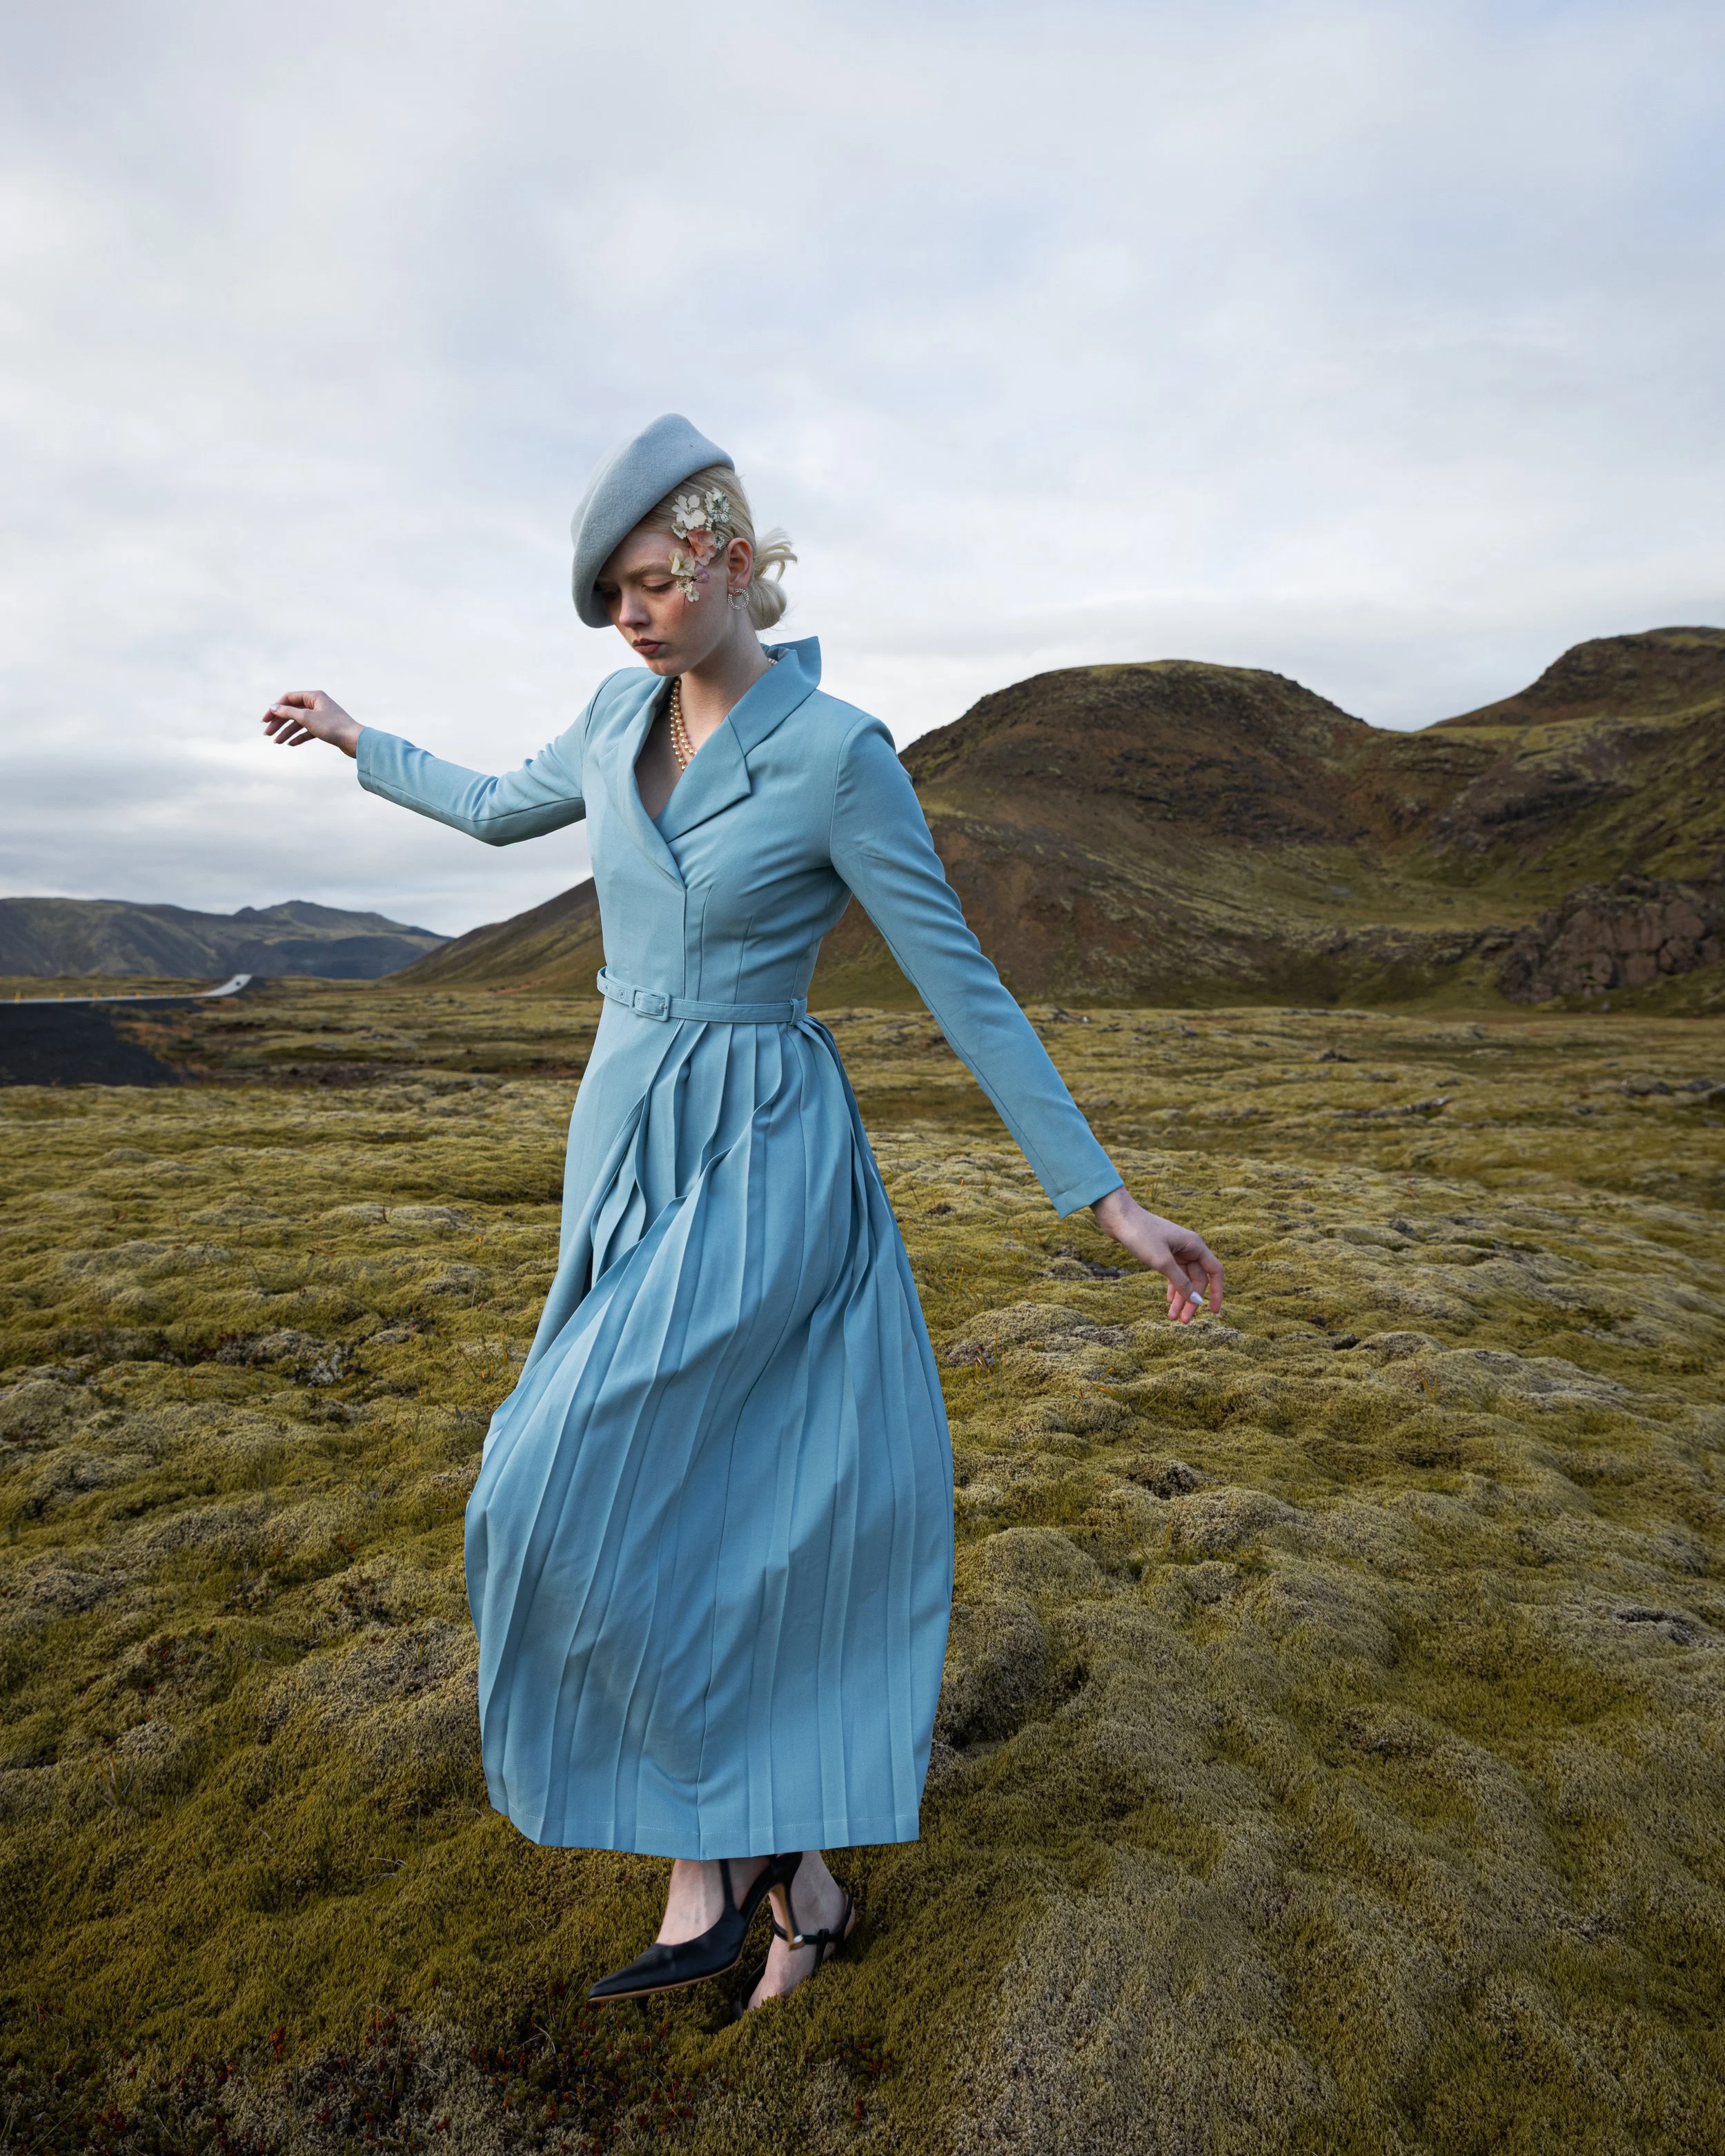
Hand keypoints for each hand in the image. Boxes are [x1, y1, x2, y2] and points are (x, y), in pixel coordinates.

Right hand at [261, 690, 360, 757]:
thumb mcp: (306, 718)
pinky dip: (299, 737)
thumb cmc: (332, 726)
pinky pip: (308, 731)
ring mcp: (321, 716)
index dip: (275, 708)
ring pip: (299, 722)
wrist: (354, 740)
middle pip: (292, 711)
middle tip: (267, 733)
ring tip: (277, 742)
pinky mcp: (326, 728)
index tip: (265, 720)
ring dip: (287, 732)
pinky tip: (290, 744)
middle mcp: (317, 704)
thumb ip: (288, 712)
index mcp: (314, 696)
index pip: (288, 698)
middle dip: (279, 722)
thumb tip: (273, 706)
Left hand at [1091, 1186, 1222, 1324]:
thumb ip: (1181, 1282)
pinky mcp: (1163, 1253)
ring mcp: (1176, 1250)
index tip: (1214, 1312)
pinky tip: (1167, 1301)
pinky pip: (1173, 1274)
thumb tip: (1197, 1301)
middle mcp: (1189, 1248)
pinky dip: (1172, 1288)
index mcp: (1195, 1245)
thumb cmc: (1141, 1234)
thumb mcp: (1162, 1262)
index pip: (1215, 1272)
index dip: (1217, 1292)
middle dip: (1191, 1300)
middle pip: (1198, 1279)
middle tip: (1182, 1321)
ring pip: (1184, 1279)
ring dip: (1180, 1298)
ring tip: (1172, 1317)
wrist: (1118, 1218)